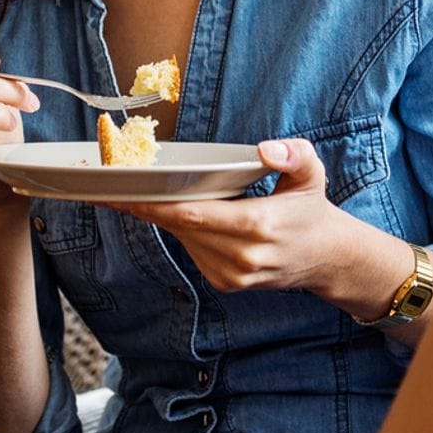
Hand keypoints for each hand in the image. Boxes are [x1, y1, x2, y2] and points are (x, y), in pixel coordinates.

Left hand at [105, 139, 421, 317]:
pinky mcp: (226, 283)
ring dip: (160, 217)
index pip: (193, 215)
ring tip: (134, 194)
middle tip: (106, 186)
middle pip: (179, 227)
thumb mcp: (313, 173)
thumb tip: (266, 148)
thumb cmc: (311, 209)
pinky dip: (182, 230)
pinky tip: (177, 213)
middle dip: (143, 206)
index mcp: (258, 226)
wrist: (325, 258)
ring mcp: (232, 275)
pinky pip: (193, 251)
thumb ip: (295, 154)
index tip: (120, 193)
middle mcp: (241, 256)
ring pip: (182, 239)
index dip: (153, 204)